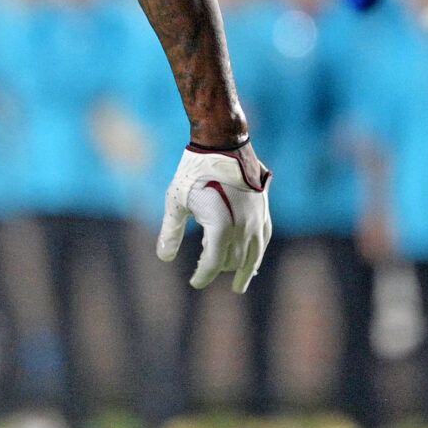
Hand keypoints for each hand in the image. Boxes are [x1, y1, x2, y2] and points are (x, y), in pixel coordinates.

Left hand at [156, 140, 272, 290]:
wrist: (223, 144)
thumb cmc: (194, 172)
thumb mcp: (176, 201)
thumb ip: (171, 231)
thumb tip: (163, 258)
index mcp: (220, 227)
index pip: (212, 264)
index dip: (202, 276)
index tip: (194, 282)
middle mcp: (242, 226)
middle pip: (232, 261)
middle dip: (218, 268)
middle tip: (204, 269)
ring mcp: (256, 218)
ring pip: (253, 253)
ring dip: (245, 268)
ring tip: (240, 284)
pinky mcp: (263, 209)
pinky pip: (264, 237)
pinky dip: (257, 251)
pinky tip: (254, 257)